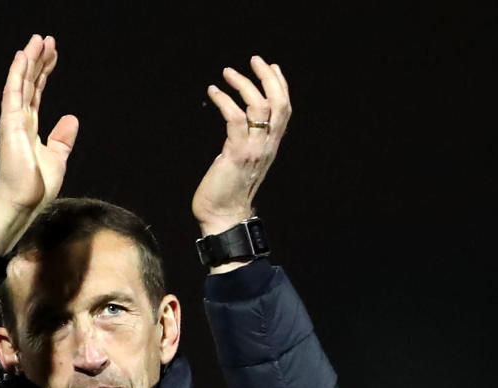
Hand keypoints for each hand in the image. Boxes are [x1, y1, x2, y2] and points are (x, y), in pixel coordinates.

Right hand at [0, 34, 78, 212]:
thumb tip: (71, 118)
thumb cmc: (37, 185)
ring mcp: (13, 121)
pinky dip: (18, 74)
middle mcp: (19, 121)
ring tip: (38, 40)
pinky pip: (14, 93)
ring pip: (21, 83)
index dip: (44, 73)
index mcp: (29, 128)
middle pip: (29, 84)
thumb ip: (62, 138)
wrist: (25, 202)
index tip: (53, 55)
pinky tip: (23, 57)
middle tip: (47, 40)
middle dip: (38, 61)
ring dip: (29, 61)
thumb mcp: (57, 158)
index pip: (37, 93)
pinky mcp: (10, 124)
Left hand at [192, 56, 290, 236]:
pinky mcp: (237, 153)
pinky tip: (213, 92)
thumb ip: (245, 143)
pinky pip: (235, 118)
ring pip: (260, 106)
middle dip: (268, 77)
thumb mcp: (242, 161)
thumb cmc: (227, 191)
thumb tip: (237, 125)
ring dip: (243, 84)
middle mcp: (267, 146)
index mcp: (271, 146)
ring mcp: (254, 149)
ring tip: (227, 72)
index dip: (280, 86)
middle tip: (255, 60)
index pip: (285, 110)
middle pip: (280, 103)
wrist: (223, 217)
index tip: (271, 67)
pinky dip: (224, 100)